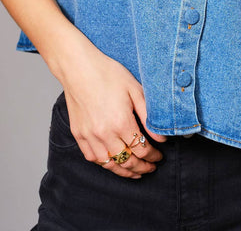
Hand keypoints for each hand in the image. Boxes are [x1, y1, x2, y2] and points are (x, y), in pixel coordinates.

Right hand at [59, 40, 167, 178]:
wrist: (79, 68)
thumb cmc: (108, 74)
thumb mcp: (134, 89)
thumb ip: (148, 115)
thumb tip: (161, 138)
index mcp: (121, 122)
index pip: (142, 149)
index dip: (153, 156)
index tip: (159, 156)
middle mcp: (105, 134)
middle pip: (128, 160)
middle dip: (142, 167)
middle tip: (151, 168)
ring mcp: (90, 136)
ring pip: (110, 164)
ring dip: (125, 171)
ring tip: (136, 172)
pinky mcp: (79, 135)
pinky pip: (93, 158)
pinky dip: (106, 164)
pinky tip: (114, 163)